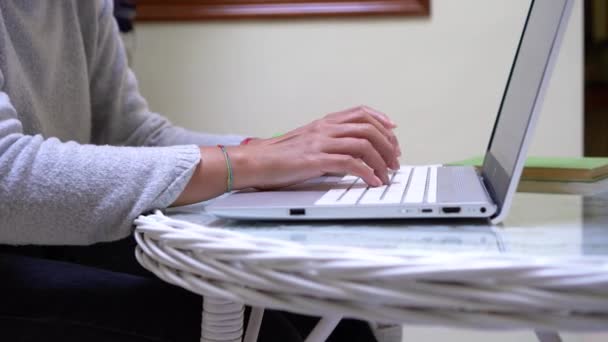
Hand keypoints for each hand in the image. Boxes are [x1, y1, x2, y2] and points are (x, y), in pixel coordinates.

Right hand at [173, 106, 400, 205]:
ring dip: (381, 160)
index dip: (381, 120)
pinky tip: (372, 181)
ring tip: (387, 174)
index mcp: (323, 123)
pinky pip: (350, 163)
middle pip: (368, 127)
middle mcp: (324, 128)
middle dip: (388, 144)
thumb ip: (327, 143)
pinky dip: (366, 173)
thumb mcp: (306, 142)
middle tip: (394, 160)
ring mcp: (320, 142)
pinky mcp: (315, 160)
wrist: (254, 162)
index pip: (360, 112)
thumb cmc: (277, 157)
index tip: (393, 132)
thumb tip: (349, 154)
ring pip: (363, 143)